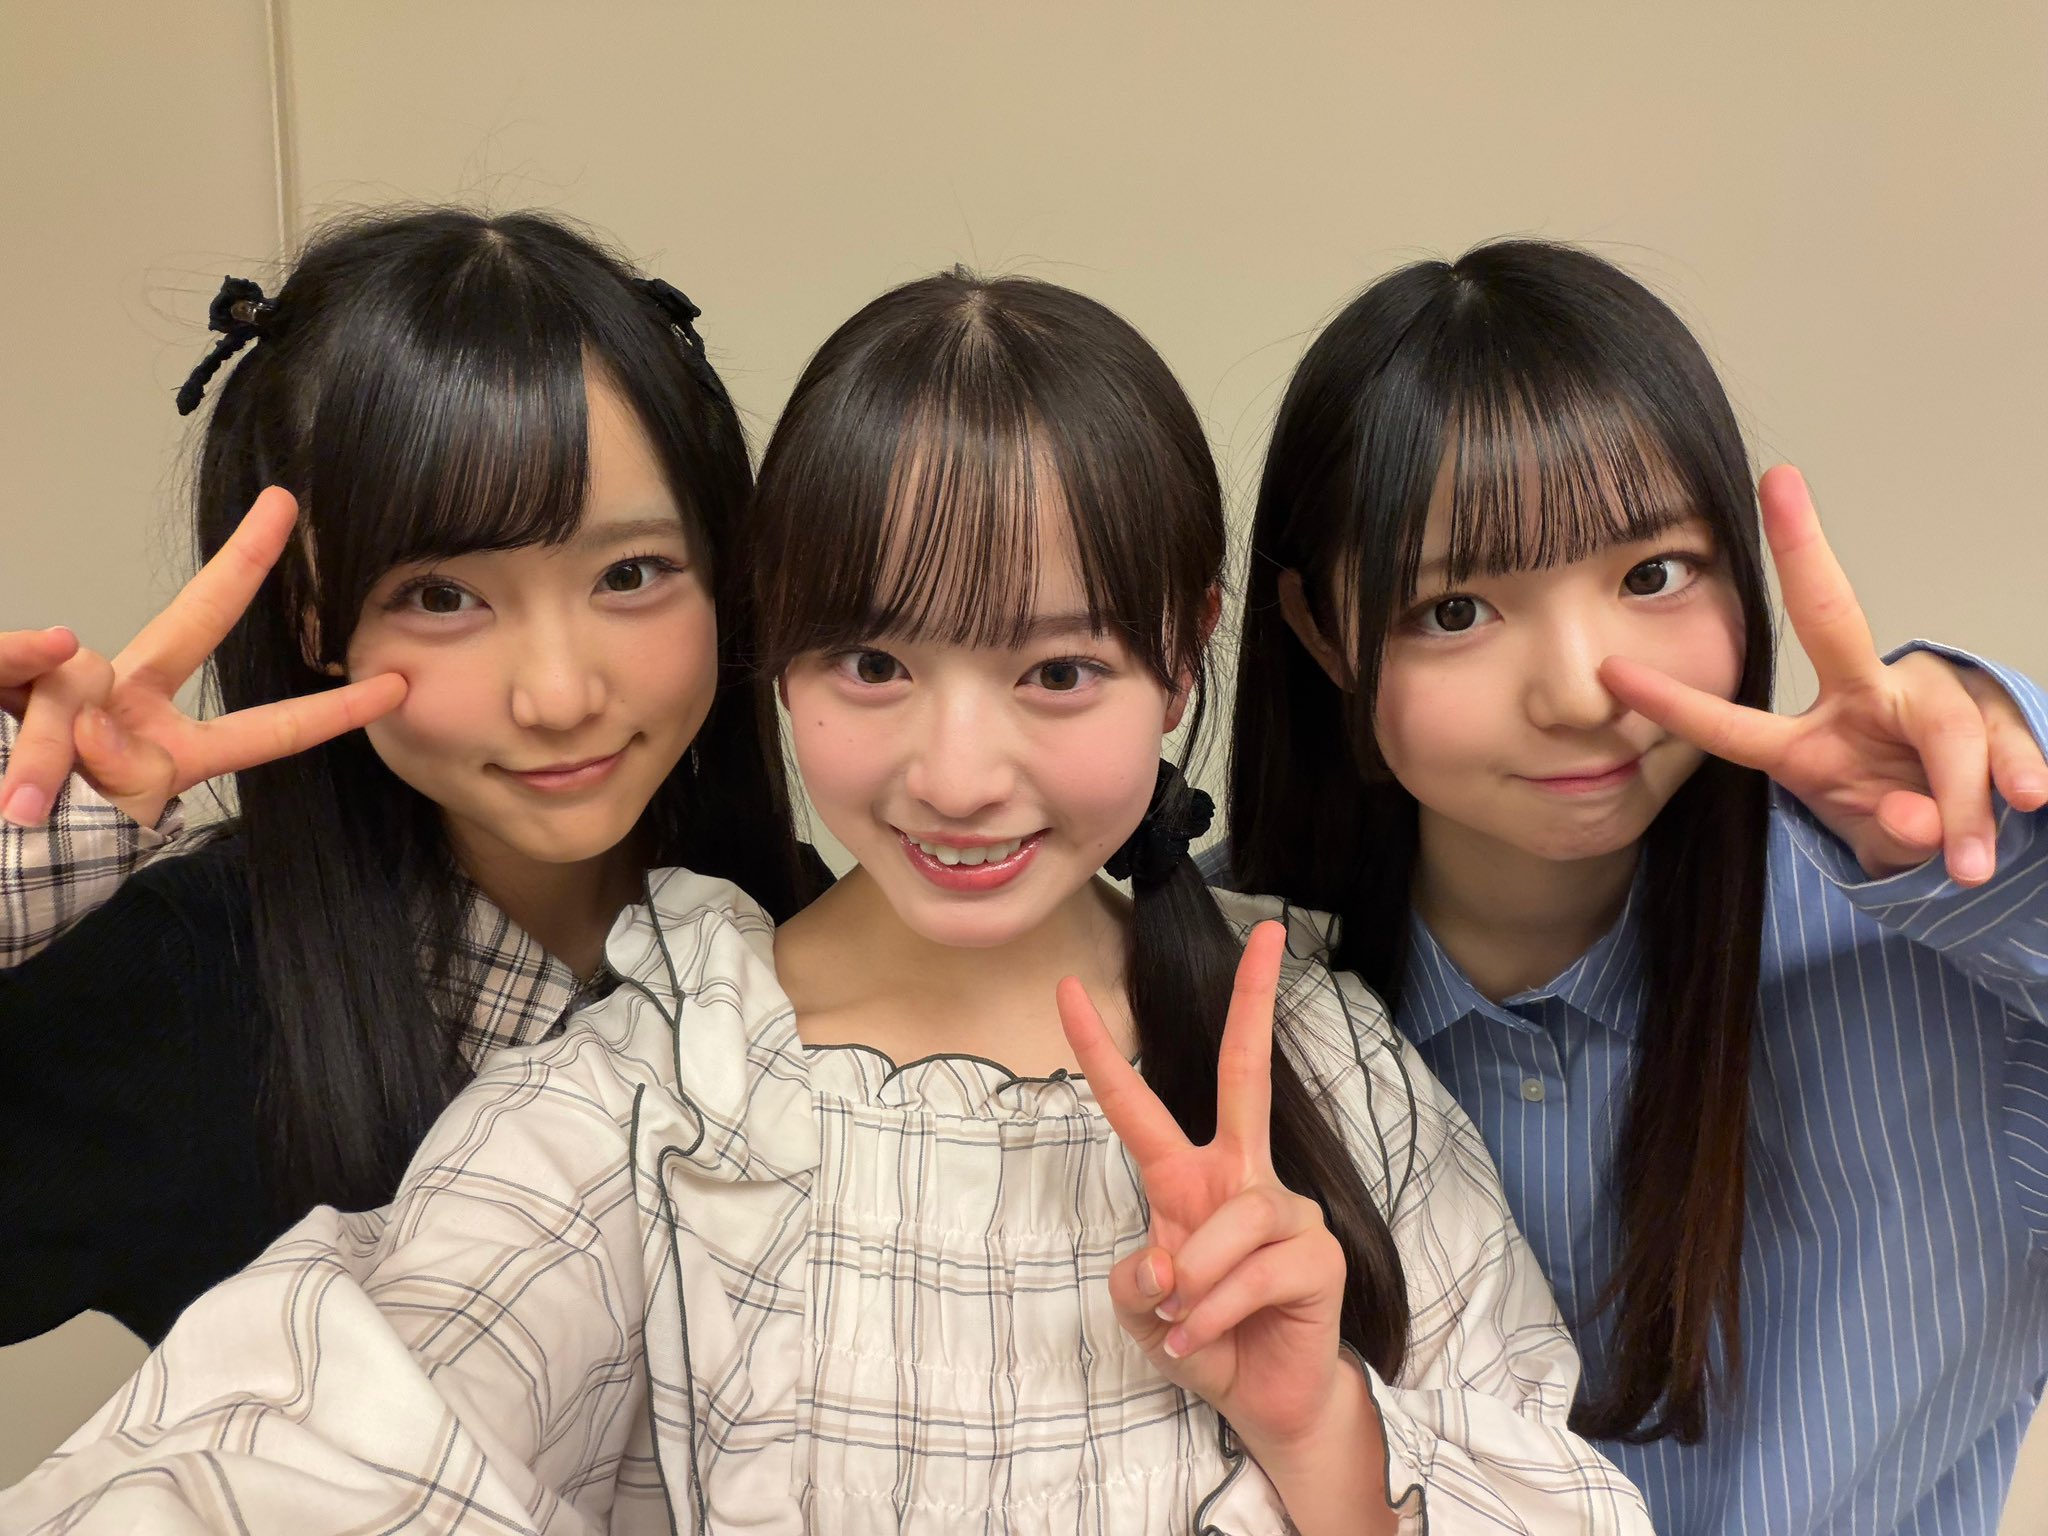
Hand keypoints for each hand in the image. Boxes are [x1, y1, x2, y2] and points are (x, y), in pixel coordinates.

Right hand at [0, 488, 406, 828]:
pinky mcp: (1, 672)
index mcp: (168, 747)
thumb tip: (95, 715)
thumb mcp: (93, 820)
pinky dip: (4, 670)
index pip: (268, 730)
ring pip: (64, 694)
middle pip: (195, 622)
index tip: (395, 686)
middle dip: (241, 565)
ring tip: (21, 809)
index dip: (331, 712)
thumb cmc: (37, 843)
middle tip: (283, 508)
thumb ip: (109, 768)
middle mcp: (124, 700)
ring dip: (42, 757)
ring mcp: (63, 685)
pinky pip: (4, 661)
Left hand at [1058, 920, 1349, 1449]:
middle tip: (1271, 935)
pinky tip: (1207, 1340)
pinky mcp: (1317, 1253)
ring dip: (1194, 1286)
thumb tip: (1165, 1261)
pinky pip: (1250, 1274)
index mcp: (1188, 1176)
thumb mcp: (1140, 1313)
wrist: (1263, 1401)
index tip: (1069, 990)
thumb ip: (1134, 1283)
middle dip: (1256, 1001)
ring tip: (1187, 1324)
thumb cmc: (1203, 1338)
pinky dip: (1215, 1315)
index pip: (1138, 1103)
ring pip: (1226, 1222)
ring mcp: (1285, 1209)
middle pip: (1249, 1073)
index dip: (1100, 1048)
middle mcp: (1240, 1175)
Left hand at [1601, 465, 2047, 884]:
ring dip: (1959, 793)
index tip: (1608, 672)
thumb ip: (1890, 835)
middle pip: (1831, 621)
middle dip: (1801, 549)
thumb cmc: (1906, 822)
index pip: (1731, 723)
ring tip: (1966, 862)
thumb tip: (1917, 817)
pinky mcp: (1995, 707)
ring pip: (1939, 719)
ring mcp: (1927, 695)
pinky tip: (2030, 797)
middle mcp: (1863, 695)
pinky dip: (2017, 768)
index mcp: (1810, 740)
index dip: (1673, 702)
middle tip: (1780, 489)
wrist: (1985, 833)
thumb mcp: (1881, 842)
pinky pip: (2004, 731)